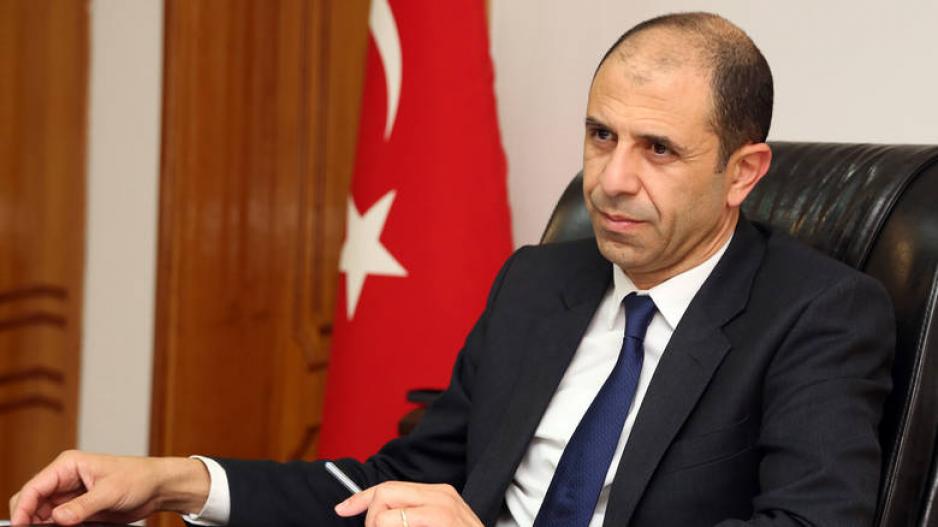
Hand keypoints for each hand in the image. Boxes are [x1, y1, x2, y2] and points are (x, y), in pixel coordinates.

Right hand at [8, 450, 209, 525]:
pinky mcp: (77, 509)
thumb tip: (58, 518)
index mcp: (69, 465)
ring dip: (40, 525)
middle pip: (32, 501)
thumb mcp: (111, 492)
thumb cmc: (139, 477)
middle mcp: (65, 479)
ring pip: (42, 514)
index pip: (35, 487)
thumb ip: (83, 506)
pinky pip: (56, 522)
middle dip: (28, 517)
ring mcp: (70, 495)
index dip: (23, 508)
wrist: (157, 487)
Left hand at [334, 481, 482, 526]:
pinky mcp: (443, 523)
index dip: (361, 497)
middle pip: (383, 495)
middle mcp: (441, 497)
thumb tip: (374, 513)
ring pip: (383, 517)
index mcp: (438, 493)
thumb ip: (410, 514)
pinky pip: (395, 526)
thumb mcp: (436, 522)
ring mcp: (443, 512)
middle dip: (370, 519)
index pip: (389, 488)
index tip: (343, 507)